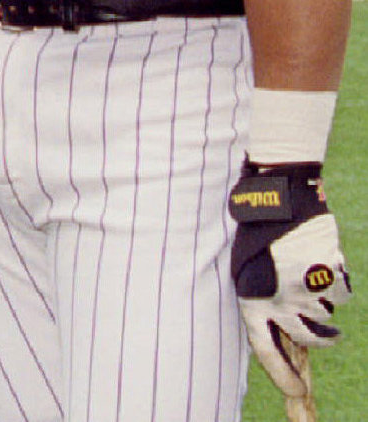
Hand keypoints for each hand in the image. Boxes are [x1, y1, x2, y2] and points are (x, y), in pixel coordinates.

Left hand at [231, 160, 351, 399]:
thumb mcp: (246, 270)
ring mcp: (307, 288)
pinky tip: (326, 264)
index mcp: (253, 299)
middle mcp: (281, 300)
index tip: (296, 391)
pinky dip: (339, 284)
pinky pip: (343, 293)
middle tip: (329, 334)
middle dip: (320, 338)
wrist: (278, 199)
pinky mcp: (330, 273)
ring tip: (312, 275)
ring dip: (324, 302)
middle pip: (308, 338)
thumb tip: (280, 328)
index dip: (281, 373)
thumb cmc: (257, 234)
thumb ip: (262, 299)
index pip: (265, 349)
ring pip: (326, 313)